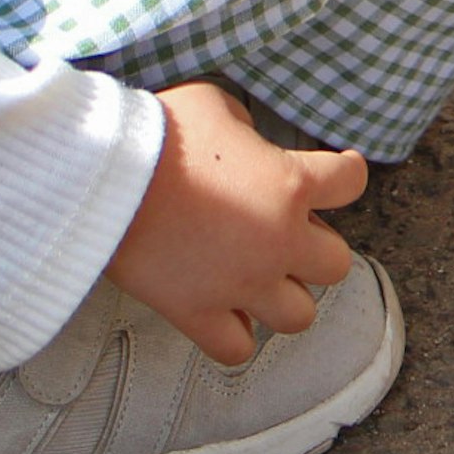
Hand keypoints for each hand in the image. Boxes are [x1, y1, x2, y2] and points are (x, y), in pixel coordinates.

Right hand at [104, 82, 365, 363]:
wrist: (102, 176)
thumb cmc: (158, 131)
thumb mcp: (215, 104)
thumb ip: (247, 130)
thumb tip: (249, 145)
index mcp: (292, 183)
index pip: (352, 183)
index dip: (344, 175)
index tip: (335, 175)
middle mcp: (279, 240)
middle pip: (335, 265)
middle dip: (313, 248)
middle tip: (282, 233)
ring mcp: (241, 283)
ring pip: (299, 316)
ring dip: (284, 296)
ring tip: (259, 278)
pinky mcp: (198, 313)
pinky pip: (237, 349)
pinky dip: (235, 335)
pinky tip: (223, 312)